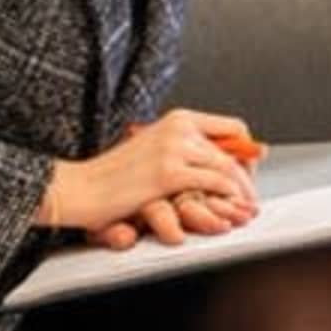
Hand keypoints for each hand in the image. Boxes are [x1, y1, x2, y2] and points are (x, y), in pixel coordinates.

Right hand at [44, 110, 258, 249]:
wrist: (78, 188)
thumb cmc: (111, 177)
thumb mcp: (153, 153)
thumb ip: (185, 153)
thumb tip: (220, 164)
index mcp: (177, 119)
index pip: (232, 128)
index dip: (247, 151)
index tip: (252, 171)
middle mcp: (179, 127)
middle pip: (234, 151)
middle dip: (248, 178)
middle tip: (252, 199)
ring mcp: (174, 147)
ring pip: (228, 167)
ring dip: (242, 192)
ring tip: (245, 210)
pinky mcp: (169, 172)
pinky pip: (214, 182)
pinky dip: (228, 197)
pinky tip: (228, 210)